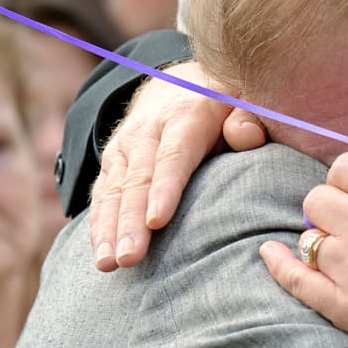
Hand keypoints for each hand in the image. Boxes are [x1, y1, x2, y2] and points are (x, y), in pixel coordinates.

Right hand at [90, 63, 265, 270]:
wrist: (180, 84)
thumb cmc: (223, 105)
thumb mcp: (242, 101)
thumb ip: (249, 119)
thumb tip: (245, 136)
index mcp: (184, 116)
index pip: (173, 156)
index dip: (164, 188)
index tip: (157, 221)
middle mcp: (146, 131)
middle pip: (137, 179)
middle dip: (130, 222)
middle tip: (128, 258)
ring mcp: (124, 147)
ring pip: (114, 190)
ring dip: (108, 229)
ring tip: (108, 264)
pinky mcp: (112, 162)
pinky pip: (102, 194)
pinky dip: (98, 224)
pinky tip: (99, 253)